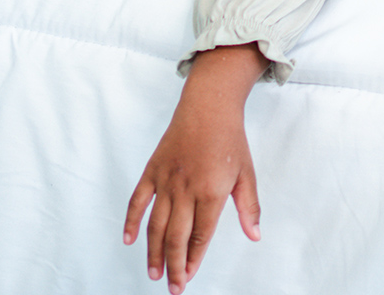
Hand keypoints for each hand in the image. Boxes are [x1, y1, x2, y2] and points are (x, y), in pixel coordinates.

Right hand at [124, 47, 264, 293]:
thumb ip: (249, 207)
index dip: (194, 260)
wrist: (208, 106)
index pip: (201, 236)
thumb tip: (255, 235)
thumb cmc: (230, 140)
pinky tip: (128, 241)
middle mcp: (186, 189)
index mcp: (211, 192)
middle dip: (175, 265)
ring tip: (154, 273)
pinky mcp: (152, 171)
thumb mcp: (246, 174)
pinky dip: (131, 222)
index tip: (190, 277)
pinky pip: (137, 201)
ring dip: (153, 252)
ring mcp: (166, 180)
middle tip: (173, 287)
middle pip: (176, 237)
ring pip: (155, 225)